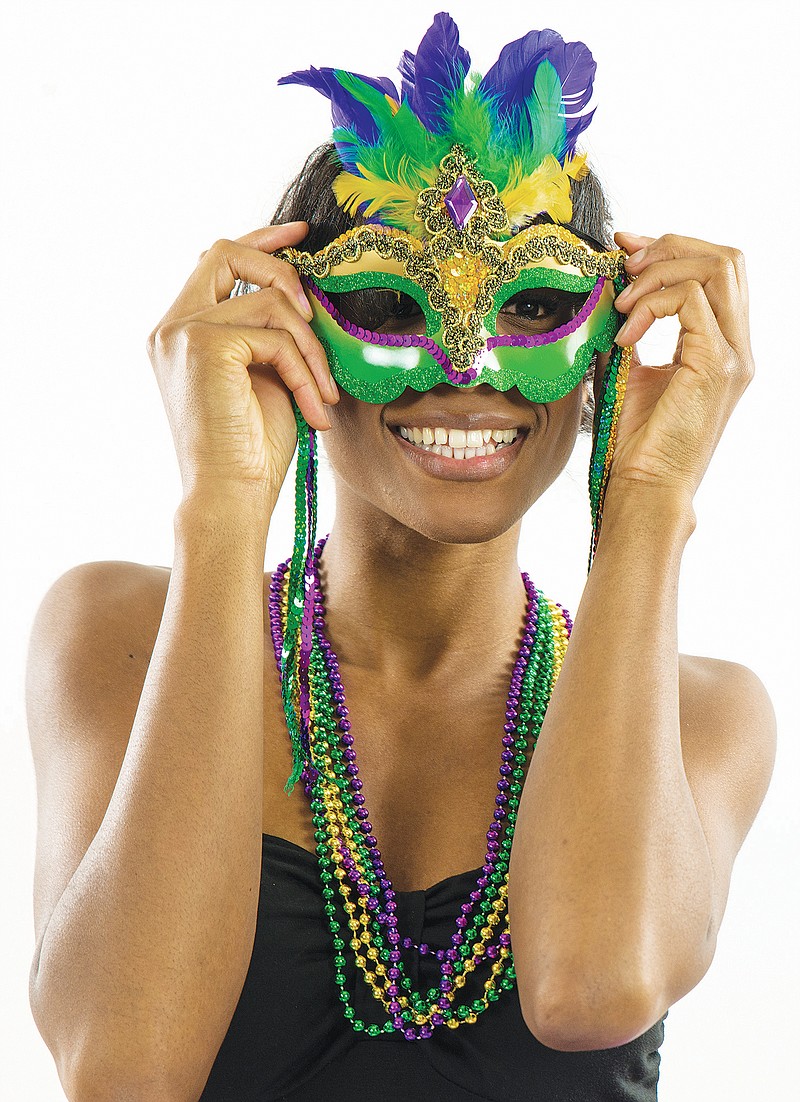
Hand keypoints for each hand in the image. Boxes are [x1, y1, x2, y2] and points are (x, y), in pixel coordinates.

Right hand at [146, 221, 338, 502]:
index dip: (260, 240)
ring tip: (323, 393)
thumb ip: (269, 332)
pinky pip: (277, 336)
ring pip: (268, 301)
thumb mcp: (265, 377)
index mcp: (180, 332)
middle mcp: (171, 327)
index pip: (215, 259)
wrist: (231, 498)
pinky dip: (306, 370)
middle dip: (281, 266)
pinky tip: (315, 407)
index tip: (303, 237)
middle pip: (226, 250)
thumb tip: (304, 293)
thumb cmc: (251, 451)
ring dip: (311, 346)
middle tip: (317, 309)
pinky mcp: (204, 345)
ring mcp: (181, 333)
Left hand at [602, 231, 753, 502]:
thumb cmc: (638, 442)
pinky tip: (625, 336)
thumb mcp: (632, 372)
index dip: (674, 247)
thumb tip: (612, 287)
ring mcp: (733, 356)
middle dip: (670, 246)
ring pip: (715, 268)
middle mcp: (739, 347)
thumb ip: (633, 329)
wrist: (646, 488)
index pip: (718, 270)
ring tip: (622, 303)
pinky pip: (689, 300)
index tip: (626, 249)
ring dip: (658, 272)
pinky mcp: (715, 365)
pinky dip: (650, 305)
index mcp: (724, 346)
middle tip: (624, 264)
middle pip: (726, 258)